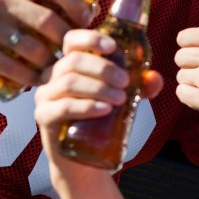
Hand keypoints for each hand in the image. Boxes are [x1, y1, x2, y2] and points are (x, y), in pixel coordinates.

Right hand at [0, 0, 94, 85]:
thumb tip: (90, 2)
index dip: (76, 3)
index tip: (87, 20)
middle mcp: (1, 0)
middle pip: (49, 22)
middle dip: (67, 41)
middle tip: (75, 52)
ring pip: (35, 49)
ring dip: (52, 63)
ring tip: (59, 68)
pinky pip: (14, 68)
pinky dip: (31, 77)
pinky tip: (38, 80)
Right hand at [35, 29, 163, 156]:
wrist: (82, 160)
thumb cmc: (100, 122)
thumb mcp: (123, 99)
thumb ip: (141, 87)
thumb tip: (154, 78)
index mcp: (70, 64)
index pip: (71, 40)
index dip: (90, 38)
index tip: (113, 47)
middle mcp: (53, 76)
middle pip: (74, 60)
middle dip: (104, 69)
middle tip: (126, 82)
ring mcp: (45, 96)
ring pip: (69, 82)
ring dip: (99, 88)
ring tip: (121, 99)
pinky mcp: (44, 117)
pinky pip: (63, 107)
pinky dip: (87, 106)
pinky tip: (105, 110)